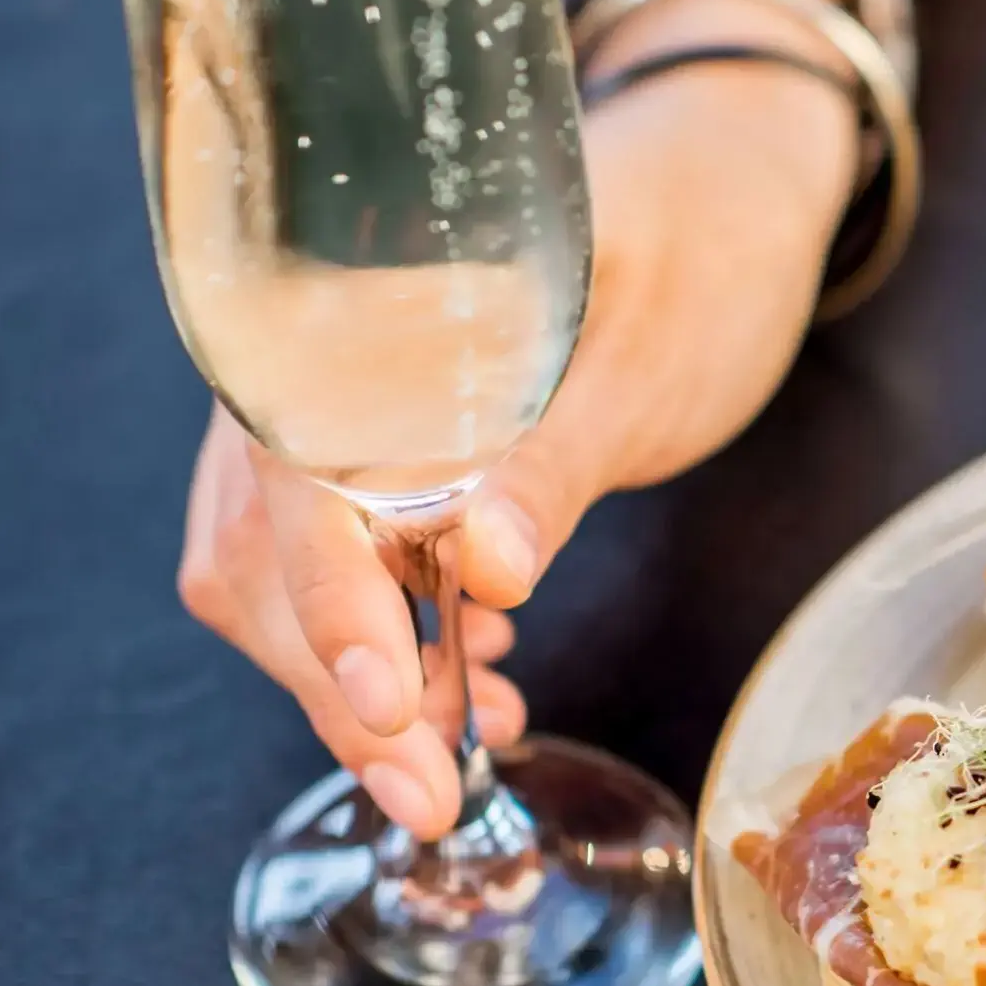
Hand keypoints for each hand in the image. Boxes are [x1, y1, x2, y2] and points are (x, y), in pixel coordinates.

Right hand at [177, 27, 855, 838]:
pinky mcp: (376, 445)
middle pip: (262, 547)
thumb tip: (480, 569)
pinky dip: (390, 639)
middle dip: (339, 685)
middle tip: (432, 792)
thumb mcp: (646, 359)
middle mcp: (315, 357)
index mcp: (363, 306)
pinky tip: (475, 677)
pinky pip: (337, 558)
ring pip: (280, 572)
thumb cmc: (695, 246)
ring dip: (358, 678)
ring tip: (463, 745)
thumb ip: (555, 457)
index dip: (331, 605)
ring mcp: (332, 404)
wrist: (723, 192)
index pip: (295, 476)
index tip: (391, 708)